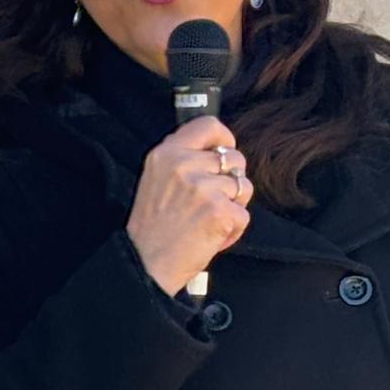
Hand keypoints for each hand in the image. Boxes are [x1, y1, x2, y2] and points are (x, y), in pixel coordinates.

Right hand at [126, 117, 253, 297]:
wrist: (145, 264)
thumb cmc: (152, 228)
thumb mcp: (155, 180)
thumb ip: (181, 160)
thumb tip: (216, 149)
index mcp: (166, 153)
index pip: (208, 126)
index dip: (224, 139)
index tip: (224, 151)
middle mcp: (184, 165)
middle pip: (233, 159)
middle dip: (230, 181)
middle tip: (209, 202)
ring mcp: (203, 187)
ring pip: (243, 186)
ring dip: (233, 206)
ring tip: (208, 221)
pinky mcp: (220, 211)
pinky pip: (244, 214)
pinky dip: (233, 229)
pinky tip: (212, 236)